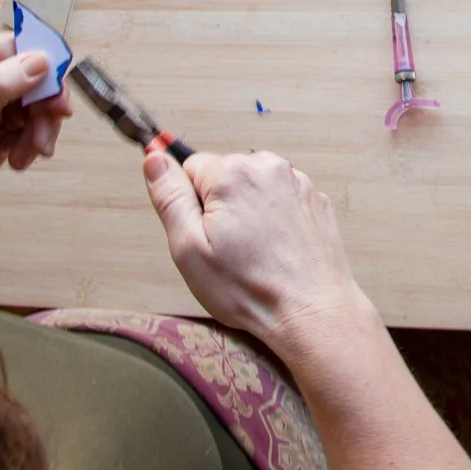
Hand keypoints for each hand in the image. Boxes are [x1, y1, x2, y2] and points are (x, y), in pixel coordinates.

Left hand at [0, 28, 75, 196]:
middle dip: (45, 112)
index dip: (47, 74)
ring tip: (24, 153)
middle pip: (43, 76)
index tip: (56, 103)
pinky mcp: (12, 112)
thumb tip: (40, 60)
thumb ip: (2, 84)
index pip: (26, 47)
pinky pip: (40, 120)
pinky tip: (19, 155)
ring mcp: (4, 89)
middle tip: (41, 139)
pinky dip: (35, 140)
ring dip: (41, 131)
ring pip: (46, 101)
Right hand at [144, 148, 374, 362]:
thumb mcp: (189, 249)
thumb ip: (170, 197)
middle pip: (225, 174)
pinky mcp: (316, 199)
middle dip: (219, 205)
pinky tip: (278, 248)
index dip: (190, 203)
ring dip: (249, 209)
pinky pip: (282, 198)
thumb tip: (154, 159)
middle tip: (228, 248)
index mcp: (233, 173)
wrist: (312, 310)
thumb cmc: (249, 288)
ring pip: (254, 186)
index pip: (191, 166)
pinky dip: (276, 217)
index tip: (203, 234)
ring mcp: (298, 181)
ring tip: (255, 251)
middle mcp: (269, 167)